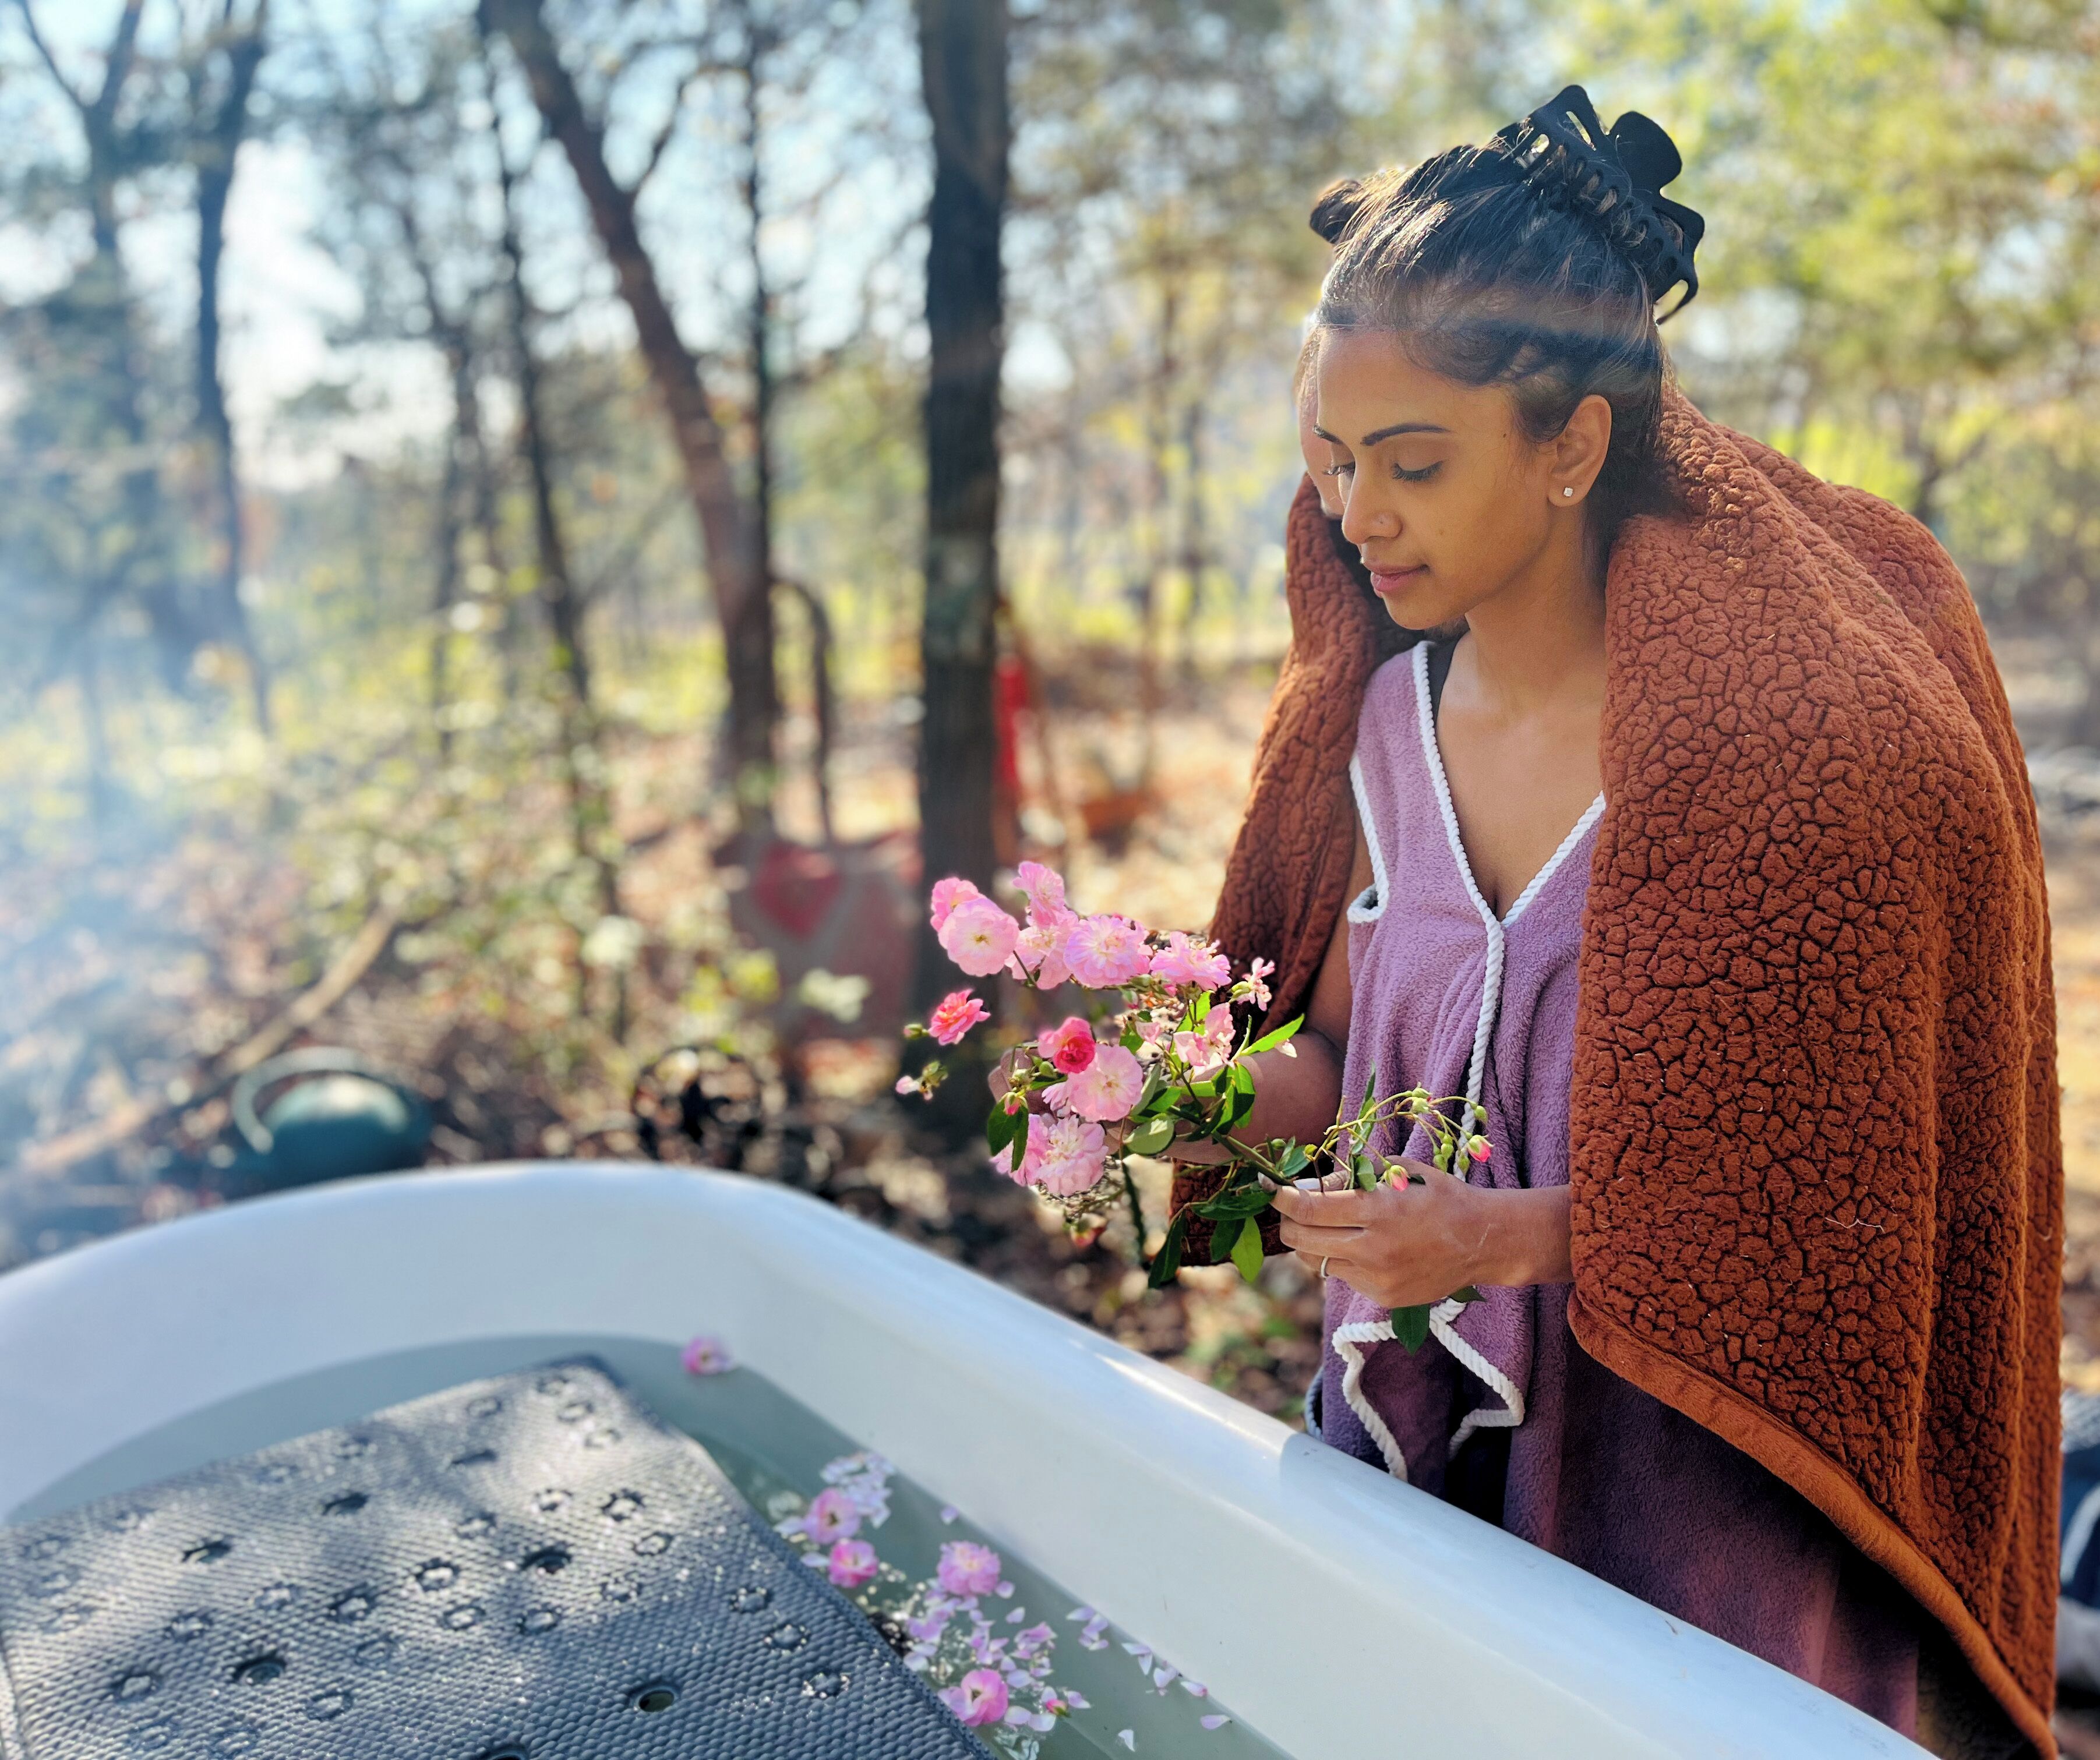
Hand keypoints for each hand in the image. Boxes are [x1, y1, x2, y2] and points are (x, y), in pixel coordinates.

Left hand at [1271, 1161, 1570, 1305]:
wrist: (1484, 1242)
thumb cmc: (1442, 1197)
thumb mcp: (1402, 1172)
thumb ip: (1356, 1175)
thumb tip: (1312, 1181)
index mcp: (1378, 1210)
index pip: (1309, 1210)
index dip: (1282, 1199)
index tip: (1270, 1189)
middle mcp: (1374, 1248)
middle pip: (1302, 1241)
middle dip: (1287, 1224)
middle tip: (1289, 1211)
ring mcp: (1378, 1277)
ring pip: (1319, 1262)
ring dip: (1312, 1244)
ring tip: (1328, 1227)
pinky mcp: (1385, 1297)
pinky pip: (1344, 1278)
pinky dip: (1341, 1261)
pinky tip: (1360, 1247)